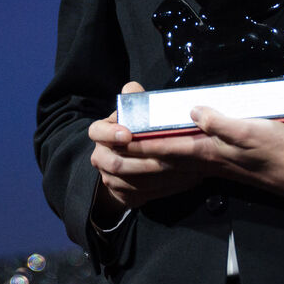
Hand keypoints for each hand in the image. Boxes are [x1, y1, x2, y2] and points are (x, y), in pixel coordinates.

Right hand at [88, 81, 201, 215]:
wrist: (127, 160)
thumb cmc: (133, 128)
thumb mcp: (132, 112)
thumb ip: (133, 100)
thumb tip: (133, 88)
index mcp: (101, 133)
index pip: (96, 132)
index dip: (110, 134)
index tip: (128, 135)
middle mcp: (101, 157)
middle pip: (116, 164)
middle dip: (145, 162)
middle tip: (170, 159)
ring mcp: (109, 178)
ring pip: (132, 182)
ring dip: (160, 178)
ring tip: (187, 171)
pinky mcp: (122, 194)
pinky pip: (143, 195)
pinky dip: (166, 189)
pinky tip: (187, 181)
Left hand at [130, 105, 283, 203]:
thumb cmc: (280, 150)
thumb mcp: (252, 130)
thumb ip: (222, 123)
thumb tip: (194, 111)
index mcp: (209, 151)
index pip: (165, 147)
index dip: (139, 143)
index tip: (115, 139)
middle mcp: (206, 161)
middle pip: (161, 162)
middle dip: (132, 160)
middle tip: (104, 158)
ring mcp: (214, 165)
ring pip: (170, 167)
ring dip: (144, 165)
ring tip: (121, 164)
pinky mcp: (224, 165)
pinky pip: (186, 167)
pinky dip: (168, 166)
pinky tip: (163, 165)